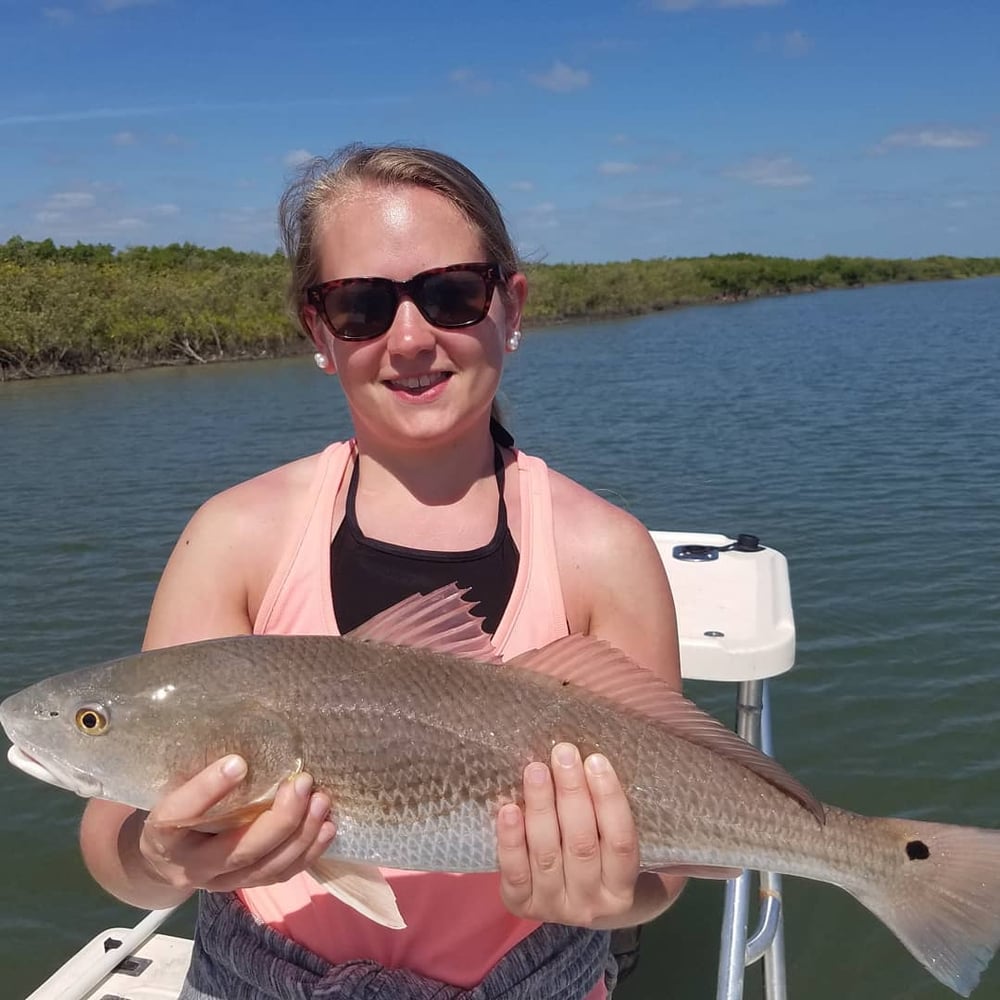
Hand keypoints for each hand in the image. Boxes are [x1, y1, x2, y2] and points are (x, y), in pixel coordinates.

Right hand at [138, 755, 335, 893]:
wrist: (164, 860)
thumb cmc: (175, 806)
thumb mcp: (174, 787)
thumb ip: (198, 770)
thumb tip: (242, 729)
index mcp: (164, 834)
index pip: (181, 813)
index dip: (207, 789)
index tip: (238, 762)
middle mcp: (190, 865)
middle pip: (239, 849)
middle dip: (278, 818)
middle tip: (302, 781)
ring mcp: (220, 881)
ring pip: (266, 866)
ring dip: (301, 834)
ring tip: (321, 800)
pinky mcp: (243, 885)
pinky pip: (280, 875)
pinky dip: (308, 852)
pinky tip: (327, 826)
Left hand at [496, 743, 639, 926]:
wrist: (576, 905)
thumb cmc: (600, 859)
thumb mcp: (616, 847)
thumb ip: (614, 816)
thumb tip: (599, 762)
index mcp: (622, 890)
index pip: (621, 842)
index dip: (609, 799)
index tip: (596, 760)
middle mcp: (591, 904)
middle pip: (581, 844)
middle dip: (571, 793)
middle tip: (563, 754)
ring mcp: (554, 907)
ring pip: (547, 854)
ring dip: (541, 806)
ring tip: (536, 770)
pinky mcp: (521, 904)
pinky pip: (515, 872)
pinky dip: (511, 840)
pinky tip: (508, 809)